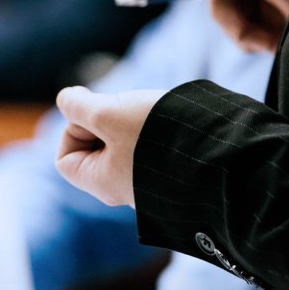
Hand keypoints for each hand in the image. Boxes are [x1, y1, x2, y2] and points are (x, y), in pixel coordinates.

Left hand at [55, 86, 165, 206]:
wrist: (223, 154)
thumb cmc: (159, 137)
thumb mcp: (108, 114)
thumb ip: (79, 106)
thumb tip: (66, 100)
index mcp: (102, 183)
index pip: (65, 159)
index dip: (73, 130)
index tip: (97, 118)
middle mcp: (124, 189)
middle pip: (95, 150)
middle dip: (105, 123)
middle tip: (126, 112)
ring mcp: (148, 183)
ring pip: (124, 146)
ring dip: (130, 124)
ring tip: (151, 117)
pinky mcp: (171, 173)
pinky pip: (150, 149)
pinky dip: (153, 132)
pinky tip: (168, 124)